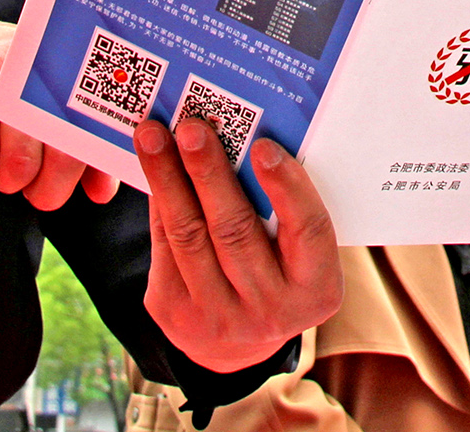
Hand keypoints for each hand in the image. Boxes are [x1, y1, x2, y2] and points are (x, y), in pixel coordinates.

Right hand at [0, 12, 119, 209]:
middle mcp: (49, 72)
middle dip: (46, 190)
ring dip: (7, 180)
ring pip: (19, 163)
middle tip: (32, 187)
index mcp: (79, 78)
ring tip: (2, 167)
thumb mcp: (52, 117)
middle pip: (63, 156)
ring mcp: (9, 76)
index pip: (99, 134)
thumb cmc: (11, 96)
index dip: (92, 171)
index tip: (76, 191)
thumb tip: (101, 193)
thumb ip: (84, 154)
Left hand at [135, 117, 342, 373]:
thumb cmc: (277, 269)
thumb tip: (243, 137)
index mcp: (317, 289)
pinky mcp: (176, 314)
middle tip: (191, 128)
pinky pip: (163, 246)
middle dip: (210, 172)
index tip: (263, 146)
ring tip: (153, 136)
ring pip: (189, 235)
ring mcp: (220, 318)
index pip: (308, 230)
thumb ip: (285, 206)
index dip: (287, 187)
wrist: (239, 341)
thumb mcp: (298, 250)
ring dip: (168, 178)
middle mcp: (271, 311)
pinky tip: (152, 169)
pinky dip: (158, 201)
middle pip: (236, 230)